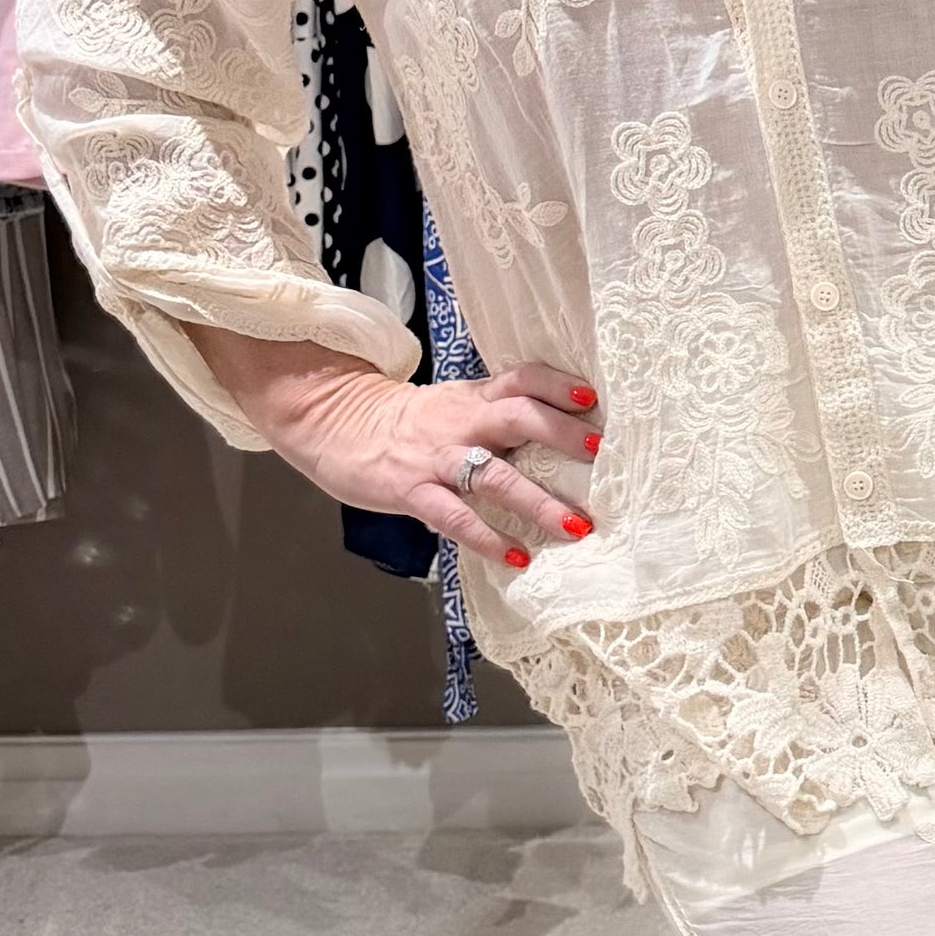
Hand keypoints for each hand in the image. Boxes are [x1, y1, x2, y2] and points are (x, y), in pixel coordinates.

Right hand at [192, 332, 602, 572]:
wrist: (334, 423)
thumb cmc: (406, 422)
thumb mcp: (454, 404)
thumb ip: (498, 414)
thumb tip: (561, 434)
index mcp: (474, 397)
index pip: (522, 378)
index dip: (557, 385)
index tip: (591, 398)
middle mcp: (462, 422)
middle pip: (518, 418)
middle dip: (562, 434)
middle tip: (600, 453)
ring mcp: (438, 458)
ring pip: (495, 476)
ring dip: (539, 502)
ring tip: (576, 525)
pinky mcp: (414, 490)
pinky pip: (455, 517)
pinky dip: (487, 538)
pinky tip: (515, 556)